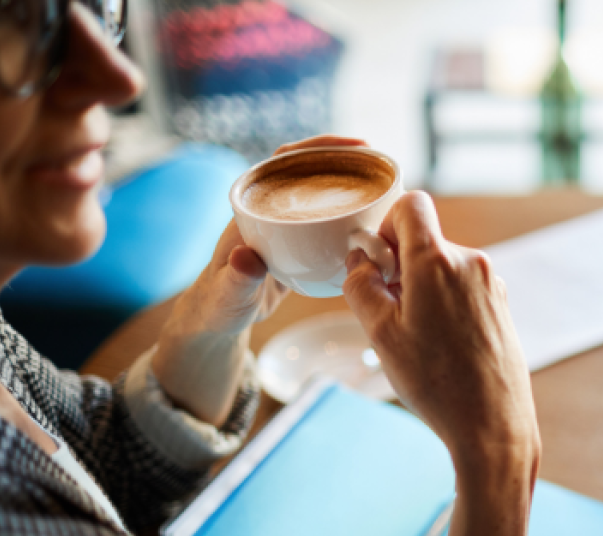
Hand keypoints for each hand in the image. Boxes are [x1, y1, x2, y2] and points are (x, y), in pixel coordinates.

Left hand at [154, 136, 366, 424]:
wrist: (219, 319)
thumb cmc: (218, 305)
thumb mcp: (229, 294)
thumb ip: (238, 278)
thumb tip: (246, 258)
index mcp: (251, 208)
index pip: (285, 160)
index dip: (318, 147)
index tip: (351, 147)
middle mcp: (270, 208)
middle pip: (310, 169)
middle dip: (345, 160)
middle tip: (379, 163)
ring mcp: (286, 224)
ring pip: (321, 191)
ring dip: (350, 183)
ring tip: (383, 186)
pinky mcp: (299, 242)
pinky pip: (326, 216)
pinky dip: (349, 212)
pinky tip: (372, 218)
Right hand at [343, 190, 538, 535]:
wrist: (493, 424)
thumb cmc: (435, 383)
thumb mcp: (380, 334)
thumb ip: (362, 285)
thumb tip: (361, 260)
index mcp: (438, 261)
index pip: (412, 205)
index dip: (387, 226)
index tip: (379, 264)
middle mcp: (470, 263)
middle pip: (426, 240)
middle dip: (400, 266)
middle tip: (388, 313)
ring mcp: (491, 284)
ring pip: (443, 267)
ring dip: (422, 289)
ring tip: (416, 338)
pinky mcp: (501, 306)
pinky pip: (462, 289)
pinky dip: (444, 305)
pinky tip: (441, 347)